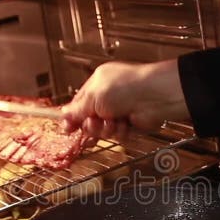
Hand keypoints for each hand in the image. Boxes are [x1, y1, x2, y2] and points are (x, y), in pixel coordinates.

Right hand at [61, 60, 190, 137]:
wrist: (155, 97)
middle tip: (94, 122)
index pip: (79, 103)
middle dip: (91, 125)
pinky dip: (120, 133)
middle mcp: (110, 97)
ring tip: (112, 122)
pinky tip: (124, 125)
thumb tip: (64, 114)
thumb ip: (77, 108)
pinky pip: (118, 136)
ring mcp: (121, 111)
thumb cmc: (126, 87)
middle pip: (90, 120)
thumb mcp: (94, 96)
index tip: (67, 128)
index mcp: (98, 84)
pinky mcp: (131, 124)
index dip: (72, 117)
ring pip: (103, 130)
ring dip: (106, 129)